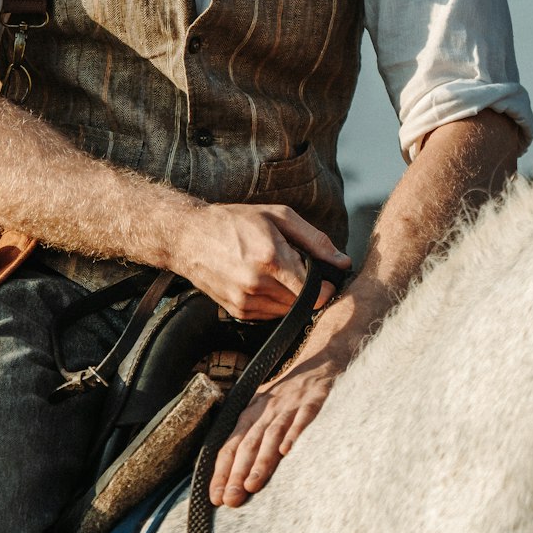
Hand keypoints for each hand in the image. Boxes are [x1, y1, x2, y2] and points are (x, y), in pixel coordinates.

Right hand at [175, 202, 348, 320]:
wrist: (189, 237)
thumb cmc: (235, 221)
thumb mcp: (279, 216)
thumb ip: (316, 240)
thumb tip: (344, 262)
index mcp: (272, 259)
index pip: (317, 295)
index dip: (327, 287)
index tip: (325, 276)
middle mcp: (258, 285)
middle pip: (305, 305)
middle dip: (309, 290)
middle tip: (298, 269)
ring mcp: (246, 302)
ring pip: (288, 313)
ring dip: (291, 297)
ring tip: (276, 272)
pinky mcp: (238, 312)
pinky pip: (271, 315)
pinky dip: (275, 301)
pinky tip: (263, 281)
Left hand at [209, 350, 337, 506]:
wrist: (318, 366)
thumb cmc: (285, 397)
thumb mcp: (260, 409)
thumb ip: (247, 436)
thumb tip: (227, 472)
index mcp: (250, 416)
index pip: (230, 446)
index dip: (221, 472)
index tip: (215, 498)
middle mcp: (266, 412)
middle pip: (247, 444)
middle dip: (236, 473)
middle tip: (230, 499)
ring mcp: (289, 408)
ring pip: (271, 436)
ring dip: (260, 461)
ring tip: (252, 486)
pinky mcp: (312, 403)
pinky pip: (302, 420)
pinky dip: (293, 434)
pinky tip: (287, 452)